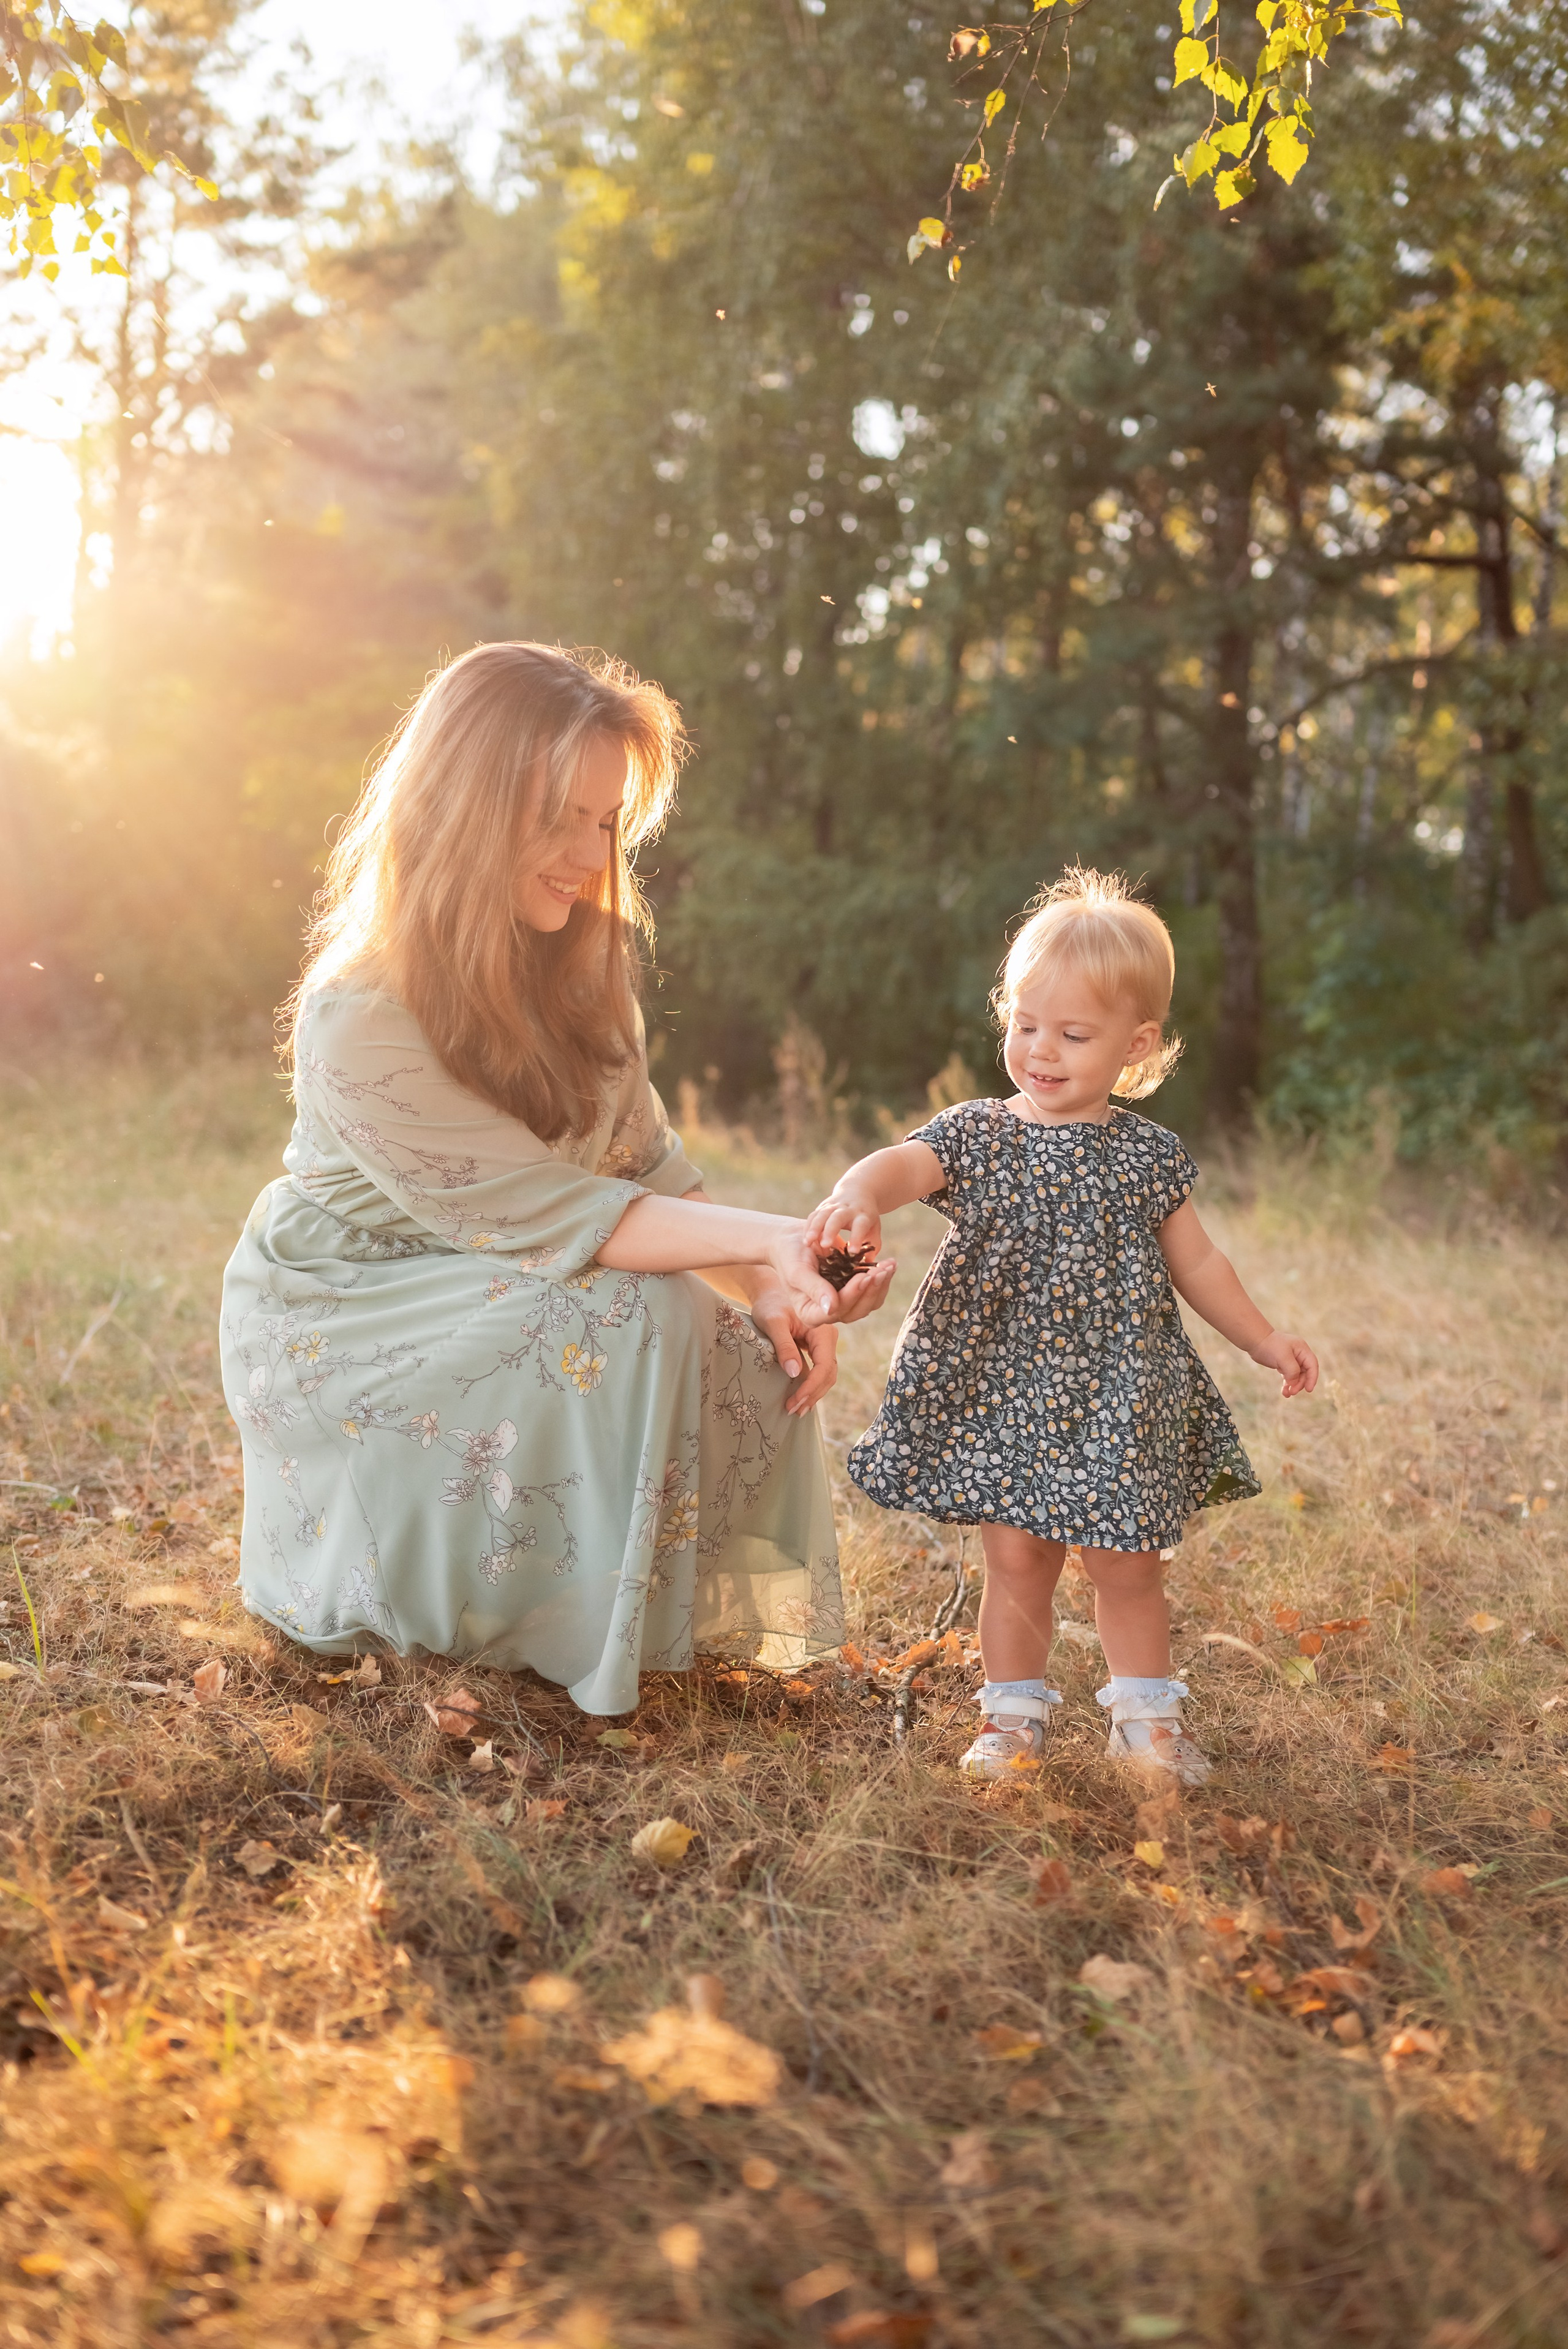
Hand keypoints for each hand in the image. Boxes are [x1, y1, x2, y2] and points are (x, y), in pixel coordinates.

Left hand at [746, 1290, 839, 1416]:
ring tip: (796, 1410)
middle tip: (793, 1411)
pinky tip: (801, 1399)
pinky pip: (819, 1372)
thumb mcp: (773, 1323)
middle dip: (812, 1395)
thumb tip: (794, 1373)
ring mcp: (824, 1345)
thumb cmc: (770, 1304)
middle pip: (828, 1374)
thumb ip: (784, 1346)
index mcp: (823, 1330)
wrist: (770, 1293)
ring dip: (813, 1394)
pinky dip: (811, 1387)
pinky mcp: (817, 1350)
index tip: (794, 1402)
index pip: (824, 1366)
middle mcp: (828, 1338)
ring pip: (826, 1376)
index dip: (811, 1387)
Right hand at [765, 1221, 894, 1328]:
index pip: (837, 1310)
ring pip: (868, 1303)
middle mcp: (828, 1313)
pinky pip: (871, 1291)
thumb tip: (831, 1309)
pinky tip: (888, 1265)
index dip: (853, 1294)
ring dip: (881, 1284)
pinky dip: (880, 1279)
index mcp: (811, 1313)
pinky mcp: (851, 1290)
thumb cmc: (789, 1254)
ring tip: (890, 1265)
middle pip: (857, 1310)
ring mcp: (841, 1302)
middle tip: (883, 1269)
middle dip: (872, 1289)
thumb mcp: (797, 1271)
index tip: (864, 1276)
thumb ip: (814, 1289)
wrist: (792, 1241)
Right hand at [803, 1187, 883, 1265]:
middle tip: (825, 1245)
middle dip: (830, 1230)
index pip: (860, 1225)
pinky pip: (813, 1215)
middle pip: (838, 1217)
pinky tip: (805, 1240)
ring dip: (814, 1228)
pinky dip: (808, 1227)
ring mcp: (834, 1206)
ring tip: (808, 1242)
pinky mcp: (822, 1206)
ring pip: (822, 1214)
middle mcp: (848, 1209)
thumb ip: (872, 1246)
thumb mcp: (874, 1229)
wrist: (858, 1192)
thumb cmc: (866, 1218)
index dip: (856, 1237)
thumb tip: (868, 1263)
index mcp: (863, 1215)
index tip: (853, 1251)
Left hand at [1251, 1330, 1317, 1398]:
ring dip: (1293, 1386)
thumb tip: (1295, 1383)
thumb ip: (1292, 1371)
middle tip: (1292, 1392)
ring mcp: (1291, 1360)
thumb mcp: (1283, 1358)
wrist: (1255, 1341)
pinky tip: (1284, 1391)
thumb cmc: (1270, 1346)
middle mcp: (1299, 1354)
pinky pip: (1289, 1376)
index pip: (1312, 1365)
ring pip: (1297, 1376)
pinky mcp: (1283, 1364)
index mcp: (1302, 1349)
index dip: (1312, 1378)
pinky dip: (1287, 1384)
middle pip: (1305, 1373)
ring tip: (1286, 1394)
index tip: (1309, 1390)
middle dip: (1299, 1384)